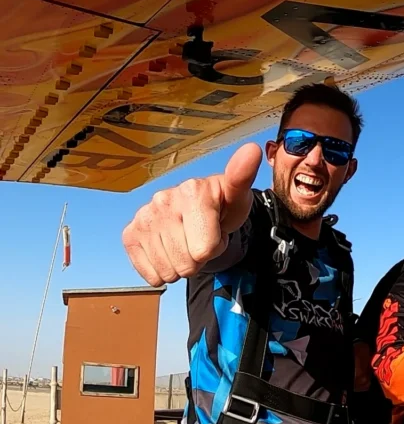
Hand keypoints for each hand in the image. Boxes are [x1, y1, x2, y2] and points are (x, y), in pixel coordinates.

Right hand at [122, 143, 260, 285]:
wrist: (200, 211)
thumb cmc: (222, 205)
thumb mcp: (238, 198)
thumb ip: (243, 178)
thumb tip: (252, 149)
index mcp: (191, 191)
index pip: (205, 249)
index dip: (215, 247)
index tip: (215, 230)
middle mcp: (163, 200)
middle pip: (187, 263)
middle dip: (198, 258)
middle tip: (201, 238)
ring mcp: (144, 217)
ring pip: (168, 271)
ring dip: (181, 265)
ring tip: (187, 241)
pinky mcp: (130, 234)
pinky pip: (150, 274)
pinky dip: (163, 271)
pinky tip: (170, 250)